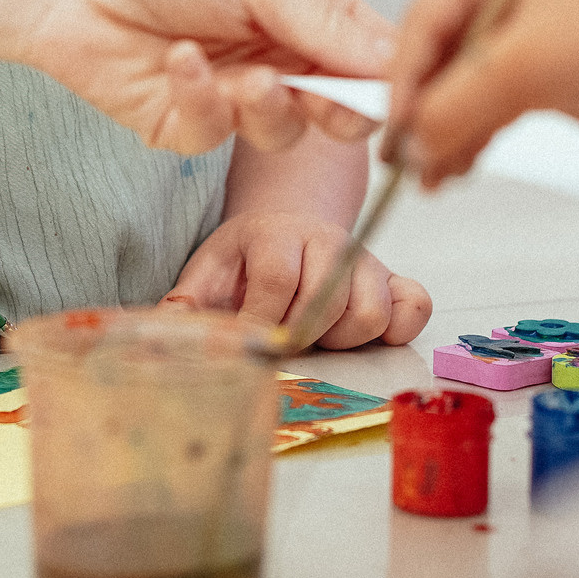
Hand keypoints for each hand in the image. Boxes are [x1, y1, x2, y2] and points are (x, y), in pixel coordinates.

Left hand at [14, 0, 393, 156]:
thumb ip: (328, 23)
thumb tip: (395, 60)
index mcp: (306, 15)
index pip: (369, 59)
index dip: (385, 81)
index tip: (392, 92)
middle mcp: (277, 59)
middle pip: (339, 110)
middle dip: (339, 111)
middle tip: (324, 98)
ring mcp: (233, 96)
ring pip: (281, 132)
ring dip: (267, 107)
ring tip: (246, 78)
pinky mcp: (185, 126)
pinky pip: (215, 135)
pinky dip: (203, 101)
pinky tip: (181, 61)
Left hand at [163, 211, 433, 350]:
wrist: (290, 233)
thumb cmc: (245, 264)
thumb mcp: (210, 273)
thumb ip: (187, 304)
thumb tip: (164, 331)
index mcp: (274, 234)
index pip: (277, 279)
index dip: (264, 320)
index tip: (253, 344)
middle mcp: (326, 240)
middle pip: (326, 300)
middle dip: (300, 335)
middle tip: (283, 341)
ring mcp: (365, 259)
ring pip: (369, 313)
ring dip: (340, 339)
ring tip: (316, 336)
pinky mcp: (394, 278)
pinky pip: (414, 307)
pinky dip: (395, 329)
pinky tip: (359, 334)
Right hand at [386, 0, 578, 188]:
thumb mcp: (521, 69)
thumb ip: (454, 104)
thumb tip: (411, 143)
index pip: (427, 13)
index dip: (403, 72)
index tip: (394, 120)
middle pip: (440, 50)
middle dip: (423, 108)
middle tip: (405, 154)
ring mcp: (525, 28)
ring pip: (462, 82)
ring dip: (444, 129)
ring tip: (430, 174)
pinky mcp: (542, 68)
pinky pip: (487, 102)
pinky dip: (470, 134)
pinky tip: (454, 167)